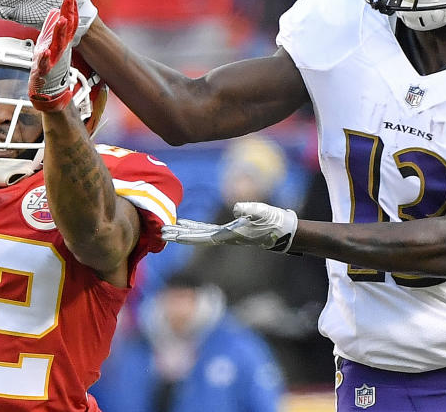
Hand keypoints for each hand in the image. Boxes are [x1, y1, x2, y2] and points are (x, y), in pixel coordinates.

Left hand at [29, 0, 77, 110]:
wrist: (47, 92)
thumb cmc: (47, 66)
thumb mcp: (49, 43)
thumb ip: (52, 27)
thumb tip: (55, 11)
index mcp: (61, 41)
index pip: (68, 21)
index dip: (70, 7)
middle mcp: (60, 48)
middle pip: (67, 28)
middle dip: (68, 12)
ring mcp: (54, 59)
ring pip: (59, 44)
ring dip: (61, 32)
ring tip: (62, 20)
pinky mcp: (44, 71)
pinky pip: (45, 64)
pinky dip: (45, 58)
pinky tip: (44, 52)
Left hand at [160, 201, 297, 251]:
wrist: (285, 231)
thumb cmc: (274, 222)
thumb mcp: (263, 213)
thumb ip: (250, 209)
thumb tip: (237, 208)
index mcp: (229, 235)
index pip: (202, 236)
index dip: (186, 235)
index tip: (171, 236)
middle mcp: (224, 237)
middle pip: (196, 236)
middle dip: (178, 234)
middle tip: (159, 232)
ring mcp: (226, 234)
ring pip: (199, 233)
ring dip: (183, 230)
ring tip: (167, 228)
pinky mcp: (229, 230)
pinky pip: (206, 228)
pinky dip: (194, 226)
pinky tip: (185, 224)